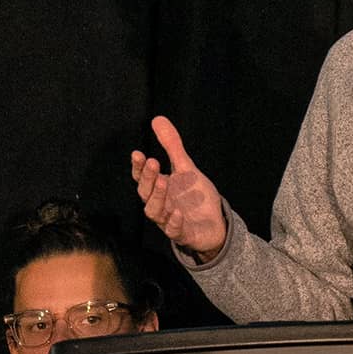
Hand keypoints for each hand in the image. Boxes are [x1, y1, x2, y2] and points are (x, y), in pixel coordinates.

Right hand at [130, 116, 227, 258]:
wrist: (214, 224)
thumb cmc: (195, 197)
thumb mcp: (186, 167)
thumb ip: (172, 146)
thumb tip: (158, 119)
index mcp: (158, 188)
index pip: (142, 177)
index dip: (138, 167)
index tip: (138, 153)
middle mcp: (160, 204)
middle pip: (146, 193)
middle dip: (148, 178)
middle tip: (152, 161)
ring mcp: (169, 220)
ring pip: (154, 212)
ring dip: (157, 197)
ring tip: (163, 180)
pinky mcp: (183, 234)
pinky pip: (174, 230)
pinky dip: (173, 222)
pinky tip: (177, 212)